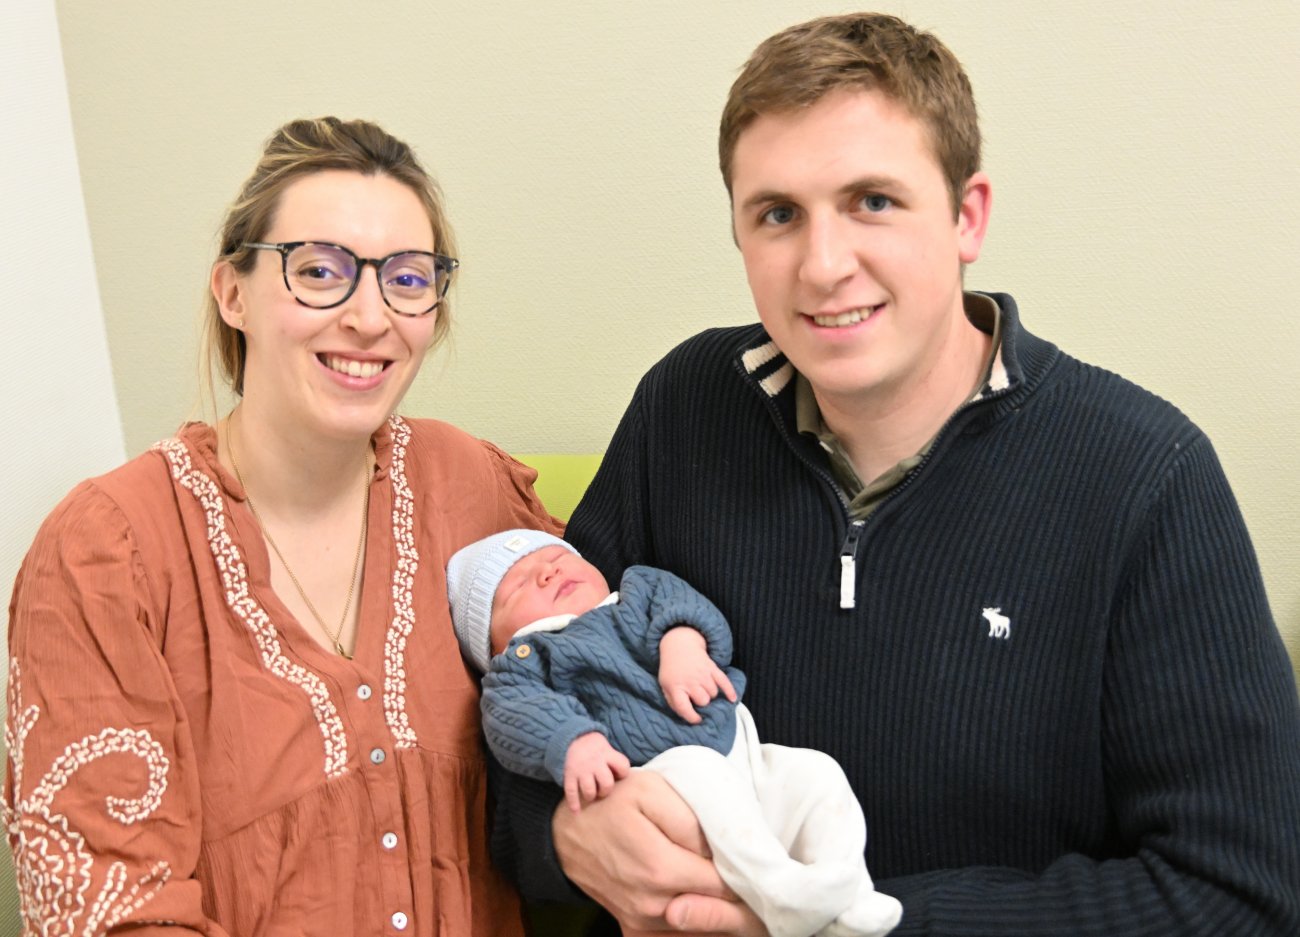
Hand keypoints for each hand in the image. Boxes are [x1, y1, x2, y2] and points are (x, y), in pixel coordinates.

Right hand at [553, 770, 764, 934]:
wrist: (565, 832)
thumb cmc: (611, 803)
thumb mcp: (651, 791)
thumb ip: (690, 820)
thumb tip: (717, 849)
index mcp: (660, 869)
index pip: (722, 884)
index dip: (741, 873)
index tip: (752, 862)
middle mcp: (652, 904)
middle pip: (714, 910)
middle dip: (734, 894)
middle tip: (747, 877)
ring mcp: (640, 921)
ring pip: (697, 925)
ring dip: (715, 909)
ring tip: (724, 886)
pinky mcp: (632, 928)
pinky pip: (674, 936)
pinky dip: (692, 922)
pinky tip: (698, 901)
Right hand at [563, 732, 630, 811]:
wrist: (573, 738)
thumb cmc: (596, 749)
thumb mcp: (608, 750)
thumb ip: (616, 763)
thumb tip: (624, 781)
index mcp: (608, 754)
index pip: (623, 767)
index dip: (622, 773)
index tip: (617, 774)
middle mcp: (595, 762)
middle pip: (607, 783)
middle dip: (606, 790)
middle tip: (602, 789)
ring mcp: (581, 770)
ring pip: (589, 790)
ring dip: (591, 796)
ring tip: (591, 794)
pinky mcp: (569, 775)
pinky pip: (571, 791)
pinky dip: (573, 803)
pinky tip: (576, 811)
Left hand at [659, 627, 737, 723]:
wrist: (679, 645)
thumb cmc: (672, 670)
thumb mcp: (665, 685)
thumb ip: (673, 701)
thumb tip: (686, 716)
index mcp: (675, 686)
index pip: (684, 707)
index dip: (692, 717)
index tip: (697, 720)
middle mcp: (690, 680)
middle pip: (703, 700)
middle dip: (702, 702)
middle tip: (697, 697)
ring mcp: (702, 673)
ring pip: (713, 693)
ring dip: (710, 694)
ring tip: (703, 689)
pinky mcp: (712, 667)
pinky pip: (724, 681)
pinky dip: (730, 691)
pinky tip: (733, 699)